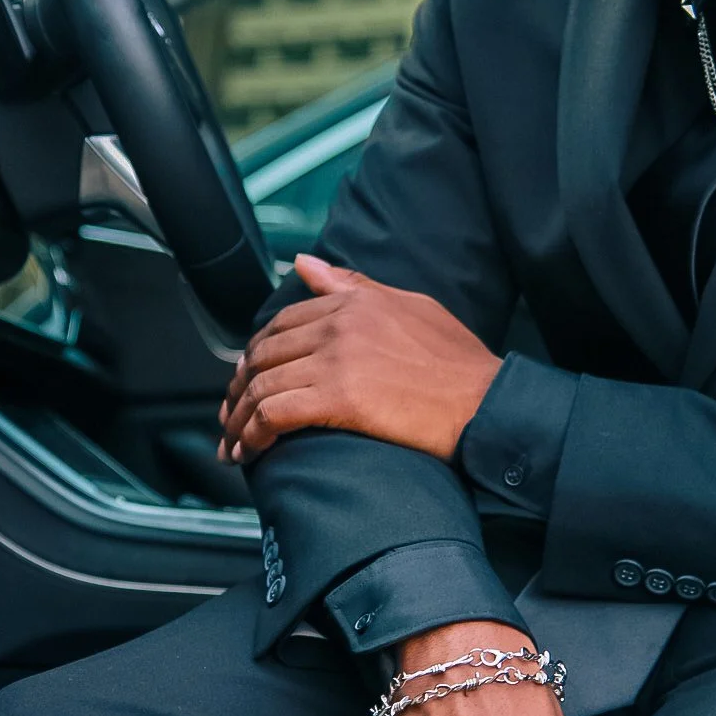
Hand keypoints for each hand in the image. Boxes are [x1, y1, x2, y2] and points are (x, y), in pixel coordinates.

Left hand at [218, 254, 501, 463]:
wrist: (484, 401)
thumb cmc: (458, 362)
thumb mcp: (409, 305)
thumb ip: (352, 285)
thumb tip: (305, 262)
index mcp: (353, 302)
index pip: (283, 322)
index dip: (257, 353)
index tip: (248, 377)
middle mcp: (338, 326)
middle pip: (264, 354)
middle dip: (238, 388)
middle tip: (231, 415)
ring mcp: (337, 361)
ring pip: (262, 386)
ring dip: (239, 420)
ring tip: (234, 444)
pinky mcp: (338, 398)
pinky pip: (274, 414)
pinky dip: (254, 436)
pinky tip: (250, 453)